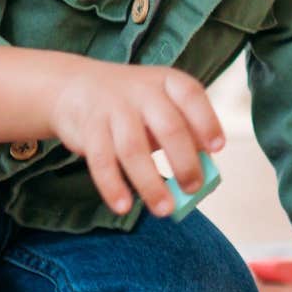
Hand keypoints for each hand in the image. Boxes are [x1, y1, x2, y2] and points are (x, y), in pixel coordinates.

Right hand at [48, 62, 224, 217]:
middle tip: (193, 188)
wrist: (74, 86)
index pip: (191, 95)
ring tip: (164, 209)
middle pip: (168, 127)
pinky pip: (102, 160)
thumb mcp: (160, 105)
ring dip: (151, 183)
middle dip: (184, 162)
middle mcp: (142, 91)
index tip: (217, 148)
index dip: (206, 122)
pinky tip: (123, 206)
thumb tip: (204, 170)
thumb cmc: (131, 104)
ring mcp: (113, 109)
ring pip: (134, 149)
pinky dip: (113, 186)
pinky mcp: (89, 129)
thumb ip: (183, 131)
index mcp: (167, 82)